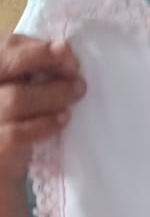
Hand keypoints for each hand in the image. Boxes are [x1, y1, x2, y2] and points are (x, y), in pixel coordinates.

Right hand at [0, 34, 85, 181]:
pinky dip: (45, 124)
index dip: (37, 46)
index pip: (6, 46)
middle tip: (74, 70)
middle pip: (4, 63)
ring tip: (76, 93)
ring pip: (16, 98)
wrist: (2, 170)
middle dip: (43, 59)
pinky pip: (18, 133)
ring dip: (53, 93)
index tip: (67, 51)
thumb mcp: (19, 88)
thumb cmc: (14, 122)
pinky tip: (63, 119)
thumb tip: (64, 52)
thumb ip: (34, 69)